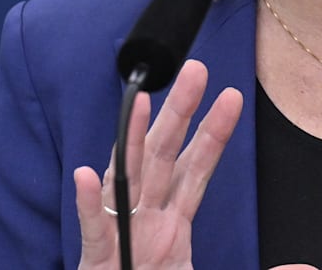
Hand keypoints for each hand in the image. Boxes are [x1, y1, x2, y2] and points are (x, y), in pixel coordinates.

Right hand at [73, 59, 243, 269]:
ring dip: (129, 141)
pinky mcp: (98, 262)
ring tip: (135, 101)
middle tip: (196, 69)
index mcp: (173, 226)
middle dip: (178, 114)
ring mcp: (121, 239)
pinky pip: (94, 231)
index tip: (232, 97)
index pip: (197, 170)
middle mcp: (146, 222)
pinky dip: (91, 206)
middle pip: (163, 158)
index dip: (213, 134)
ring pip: (126, 181)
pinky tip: (89, 176)